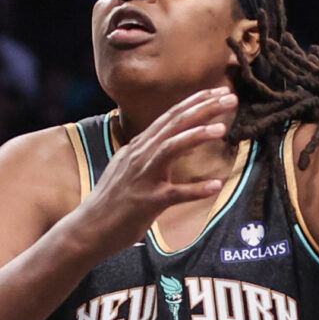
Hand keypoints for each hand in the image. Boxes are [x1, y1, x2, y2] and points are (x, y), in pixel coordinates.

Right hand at [69, 88, 236, 261]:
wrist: (89, 228)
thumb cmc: (112, 201)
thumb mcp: (128, 167)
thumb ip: (147, 152)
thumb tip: (165, 139)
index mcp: (139, 147)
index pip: (170, 116)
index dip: (195, 101)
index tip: (218, 91)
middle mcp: (140, 155)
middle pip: (174, 124)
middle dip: (203, 108)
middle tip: (230, 97)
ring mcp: (143, 177)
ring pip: (171, 148)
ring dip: (196, 135)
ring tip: (221, 128)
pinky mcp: (147, 202)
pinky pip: (175, 194)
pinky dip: (195, 189)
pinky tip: (216, 186)